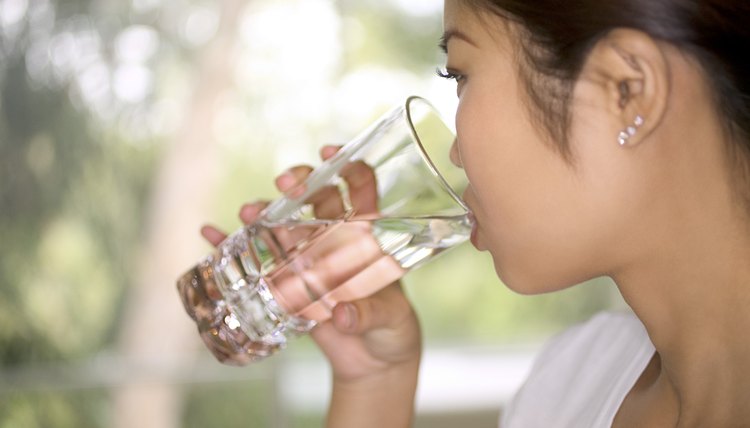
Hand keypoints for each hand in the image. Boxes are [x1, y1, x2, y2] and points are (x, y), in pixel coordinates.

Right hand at [201, 145, 421, 382]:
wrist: (370, 361)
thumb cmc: (391, 330)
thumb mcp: (390, 319)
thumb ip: (369, 314)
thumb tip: (343, 315)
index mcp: (367, 237)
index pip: (360, 189)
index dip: (347, 166)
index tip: (329, 154)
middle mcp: (334, 239)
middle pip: (315, 196)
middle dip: (299, 182)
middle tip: (286, 185)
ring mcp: (307, 258)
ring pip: (282, 223)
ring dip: (263, 211)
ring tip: (248, 212)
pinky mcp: (286, 282)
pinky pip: (255, 258)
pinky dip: (232, 245)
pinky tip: (211, 234)